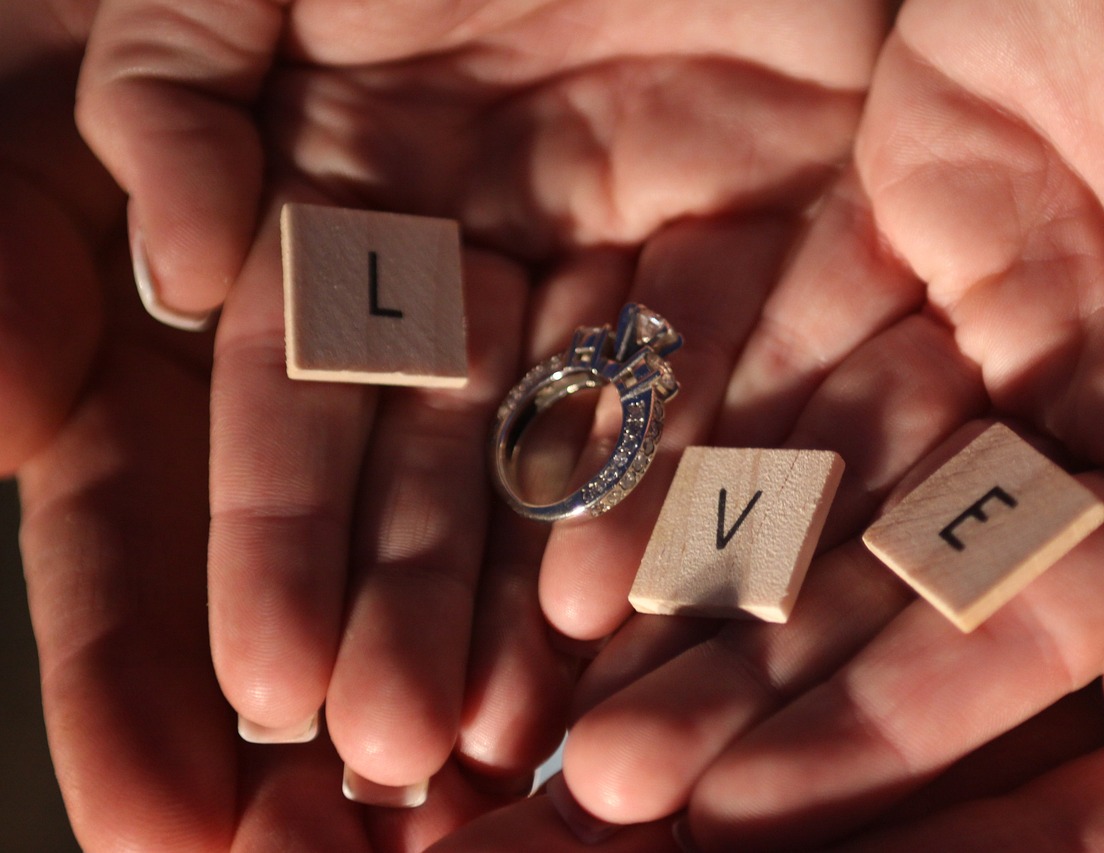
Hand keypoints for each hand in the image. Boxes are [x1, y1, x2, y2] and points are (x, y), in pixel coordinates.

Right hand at [69, 0, 879, 832]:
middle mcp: (477, 251)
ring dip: (527, 596)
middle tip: (386, 751)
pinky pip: (724, 386)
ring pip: (567, 456)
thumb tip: (162, 274)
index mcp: (344, 191)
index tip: (240, 699)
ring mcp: (615, 254)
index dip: (252, 548)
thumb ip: (166, 92)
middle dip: (394, 607)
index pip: (278, 404)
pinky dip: (683, 492)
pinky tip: (636, 615)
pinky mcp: (759, 237)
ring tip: (502, 731)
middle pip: (423, 461)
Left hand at [549, 1, 1103, 849]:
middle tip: (611, 781)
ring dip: (692, 556)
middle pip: (890, 569)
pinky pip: (779, 319)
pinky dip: (689, 403)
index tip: (739, 821)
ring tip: (561, 658)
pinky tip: (581, 497)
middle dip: (753, 675)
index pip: (1023, 637)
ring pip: (814, 454)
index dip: (883, 733)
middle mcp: (1084, 407)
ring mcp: (985, 309)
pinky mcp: (899, 208)